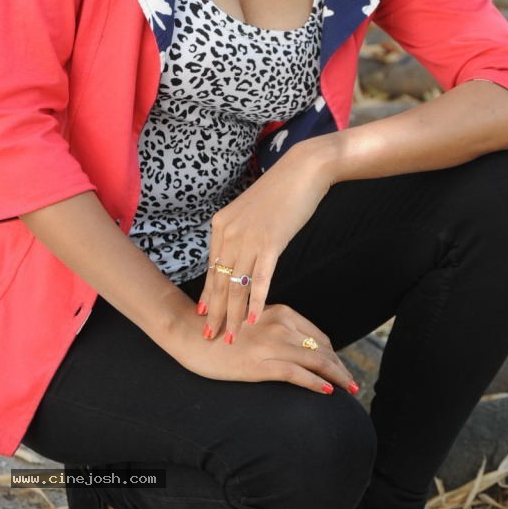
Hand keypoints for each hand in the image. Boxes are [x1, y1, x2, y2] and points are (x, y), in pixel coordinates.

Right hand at [184, 303, 357, 395]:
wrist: (191, 334)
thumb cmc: (222, 331)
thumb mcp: (256, 324)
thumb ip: (276, 331)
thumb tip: (297, 349)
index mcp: (281, 312)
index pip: (318, 337)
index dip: (333, 355)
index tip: (341, 369)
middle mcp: (282, 324)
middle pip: (322, 349)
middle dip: (340, 368)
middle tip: (352, 385)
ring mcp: (272, 343)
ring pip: (316, 361)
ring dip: (336, 377)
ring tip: (348, 390)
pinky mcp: (261, 362)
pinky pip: (296, 373)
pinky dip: (315, 382)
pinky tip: (326, 391)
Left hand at [198, 141, 333, 341]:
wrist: (303, 171)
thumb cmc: (280, 192)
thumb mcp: (251, 213)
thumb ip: (240, 234)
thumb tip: (238, 258)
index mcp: (221, 226)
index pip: (211, 269)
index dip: (208, 296)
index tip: (204, 317)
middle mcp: (229, 233)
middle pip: (218, 281)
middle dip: (214, 312)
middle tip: (209, 337)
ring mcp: (248, 238)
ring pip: (236, 285)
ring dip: (233, 315)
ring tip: (231, 337)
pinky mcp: (270, 242)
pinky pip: (260, 279)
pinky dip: (257, 302)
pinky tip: (254, 320)